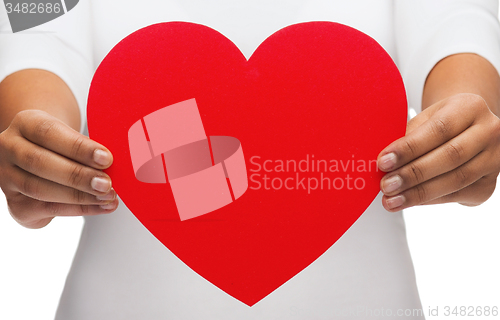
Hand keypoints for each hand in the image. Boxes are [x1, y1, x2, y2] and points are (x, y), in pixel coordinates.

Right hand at [0, 110, 117, 227]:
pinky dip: (80, 209)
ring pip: (41, 189)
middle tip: (107, 183)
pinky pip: (49, 209)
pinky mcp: (16, 204)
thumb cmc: (62, 144)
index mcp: (26, 123)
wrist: (41, 157)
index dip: (79, 147)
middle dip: (78, 176)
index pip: (49, 133)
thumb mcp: (71, 136)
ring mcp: (7, 177)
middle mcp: (10, 148)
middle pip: (40, 163)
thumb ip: (88, 148)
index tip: (107, 158)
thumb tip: (117, 165)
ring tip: (108, 197)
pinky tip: (101, 206)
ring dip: (80, 196)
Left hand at [377, 93, 499, 211]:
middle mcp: (489, 132)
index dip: (409, 148)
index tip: (383, 161)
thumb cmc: (440, 125)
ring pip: (455, 180)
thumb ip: (407, 137)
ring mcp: (494, 160)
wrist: (466, 133)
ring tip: (392, 199)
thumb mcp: (425, 120)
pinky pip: (456, 196)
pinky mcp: (488, 185)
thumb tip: (382, 161)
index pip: (439, 129)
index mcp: (470, 107)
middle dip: (413, 174)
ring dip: (418, 193)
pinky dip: (429, 200)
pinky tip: (409, 201)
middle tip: (386, 185)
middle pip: (450, 156)